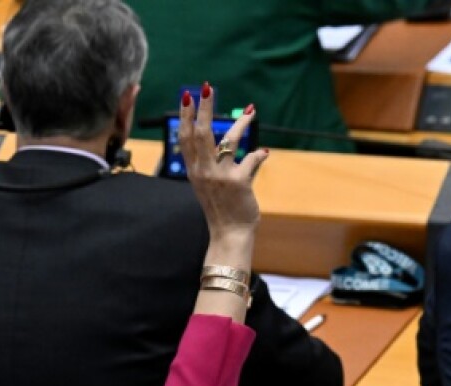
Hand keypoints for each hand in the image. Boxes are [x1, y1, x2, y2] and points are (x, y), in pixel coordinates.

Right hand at [177, 83, 268, 245]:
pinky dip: (259, 155)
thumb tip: (247, 151)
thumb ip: (220, 165)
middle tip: (206, 87)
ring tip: (251, 111)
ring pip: (227, 140)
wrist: (229, 234)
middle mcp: (204, 171)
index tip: (187, 96)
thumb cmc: (222, 209)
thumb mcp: (212, 185)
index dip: (185, 116)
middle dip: (203, 108)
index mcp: (194, 170)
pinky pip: (252, 160)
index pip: (185, 138)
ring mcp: (220, 176)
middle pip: (201, 133)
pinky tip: (265, 153)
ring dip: (240, 123)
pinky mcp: (238, 182)